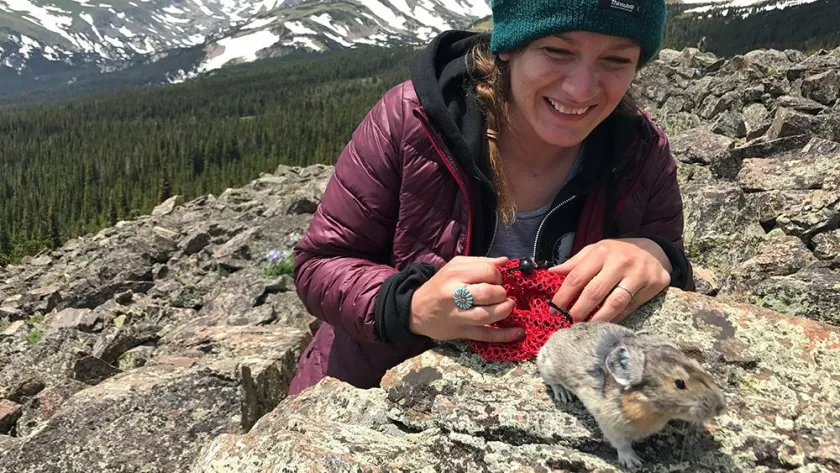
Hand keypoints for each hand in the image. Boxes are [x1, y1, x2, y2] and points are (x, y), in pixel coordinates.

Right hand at [409, 256, 522, 342]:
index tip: (496, 280)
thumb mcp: (454, 267)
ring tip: (507, 306)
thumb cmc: (438, 286)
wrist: (415, 310)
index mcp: (455, 275)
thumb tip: (505, 262)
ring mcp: (459, 316)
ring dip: (504, 310)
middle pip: (489, 293)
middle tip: (500, 294)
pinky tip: (518, 332)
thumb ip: (480, 262)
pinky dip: (505, 335)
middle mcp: (456, 295)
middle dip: (502, 293)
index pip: (488, 272)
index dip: (498, 276)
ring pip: (489, 315)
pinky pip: (487, 335)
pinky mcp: (462, 332)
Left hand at [548, 238, 671, 322]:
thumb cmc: (618, 252)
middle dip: (579, 310)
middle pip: (594, 292)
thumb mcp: (596, 250)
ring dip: (598, 318)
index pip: (577, 276)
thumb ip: (575, 262)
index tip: (554, 309)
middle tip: (569, 321)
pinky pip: (630, 307)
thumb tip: (552, 272)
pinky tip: (605, 324)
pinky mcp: (652, 285)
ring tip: (586, 327)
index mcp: (601, 252)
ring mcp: (637, 274)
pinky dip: (616, 318)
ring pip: (614, 302)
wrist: (655, 250)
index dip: (564, 295)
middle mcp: (619, 262)